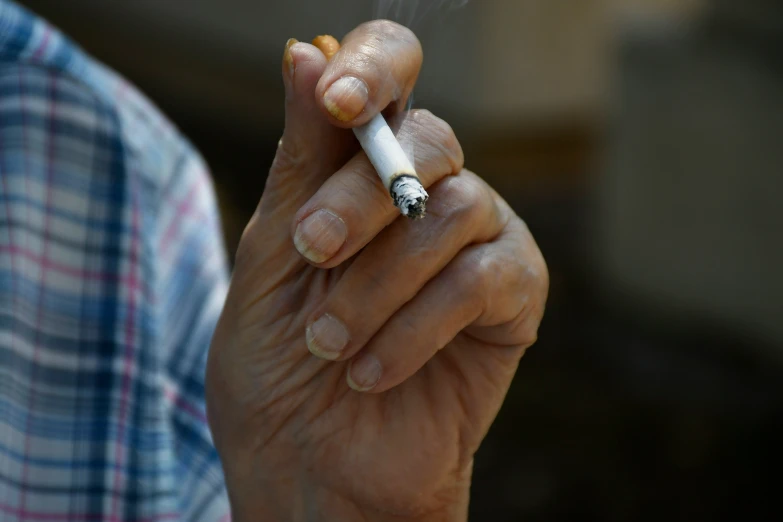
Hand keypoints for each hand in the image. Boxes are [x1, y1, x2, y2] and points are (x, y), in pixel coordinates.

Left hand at [206, 21, 547, 521]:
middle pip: (428, 141)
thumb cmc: (281, 362)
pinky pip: (483, 281)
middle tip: (309, 252)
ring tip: (330, 343)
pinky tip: (374, 371)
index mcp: (365, 170)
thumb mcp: (272, 256)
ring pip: (454, 212)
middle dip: (360, 201)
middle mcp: (429, 191)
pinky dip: (418, 327)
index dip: (374, 67)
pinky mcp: (514, 299)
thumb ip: (301, 159)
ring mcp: (479, 241)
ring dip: (378, 283)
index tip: (338, 101)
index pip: (394, 73)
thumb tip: (306, 48)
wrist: (314, 465)